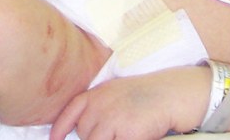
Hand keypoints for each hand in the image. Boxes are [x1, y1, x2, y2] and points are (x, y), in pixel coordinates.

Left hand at [50, 68, 207, 139]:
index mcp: (98, 93)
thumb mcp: (116, 95)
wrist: (170, 94)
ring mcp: (111, 118)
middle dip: (95, 138)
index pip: (70, 111)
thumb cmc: (144, 97)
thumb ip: (99, 109)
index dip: (59, 129)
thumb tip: (84, 130)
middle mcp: (101, 104)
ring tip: (125, 131)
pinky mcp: (124, 133)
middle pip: (84, 133)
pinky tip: (133, 134)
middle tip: (116, 131)